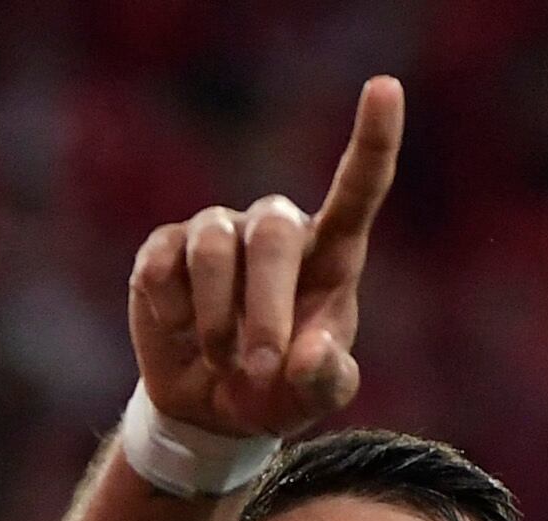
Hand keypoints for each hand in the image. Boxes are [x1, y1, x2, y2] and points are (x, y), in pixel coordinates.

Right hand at [126, 76, 402, 442]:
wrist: (210, 408)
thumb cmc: (278, 392)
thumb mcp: (312, 401)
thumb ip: (326, 382)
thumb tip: (311, 353)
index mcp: (329, 256)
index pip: (357, 190)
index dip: (372, 140)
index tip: (386, 86)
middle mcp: (276, 231)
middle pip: (273, 236)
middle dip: (265, 309)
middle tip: (260, 369)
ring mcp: (217, 232)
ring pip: (213, 249)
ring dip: (218, 320)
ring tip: (223, 361)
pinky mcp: (164, 247)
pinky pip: (162, 266)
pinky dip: (173, 314)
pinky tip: (182, 332)